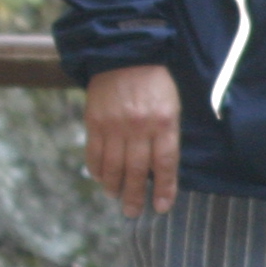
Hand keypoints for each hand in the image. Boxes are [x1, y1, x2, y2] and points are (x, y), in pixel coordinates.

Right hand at [85, 63, 180, 218]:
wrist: (124, 54)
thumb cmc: (155, 83)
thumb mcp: (172, 105)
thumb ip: (167, 135)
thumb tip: (160, 169)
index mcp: (164, 122)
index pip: (165, 164)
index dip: (164, 188)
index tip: (162, 207)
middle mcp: (139, 126)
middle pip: (137, 170)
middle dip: (135, 196)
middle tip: (133, 212)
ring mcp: (114, 125)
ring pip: (112, 166)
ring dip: (114, 186)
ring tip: (116, 197)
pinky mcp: (94, 121)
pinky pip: (94, 153)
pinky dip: (96, 169)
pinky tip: (100, 178)